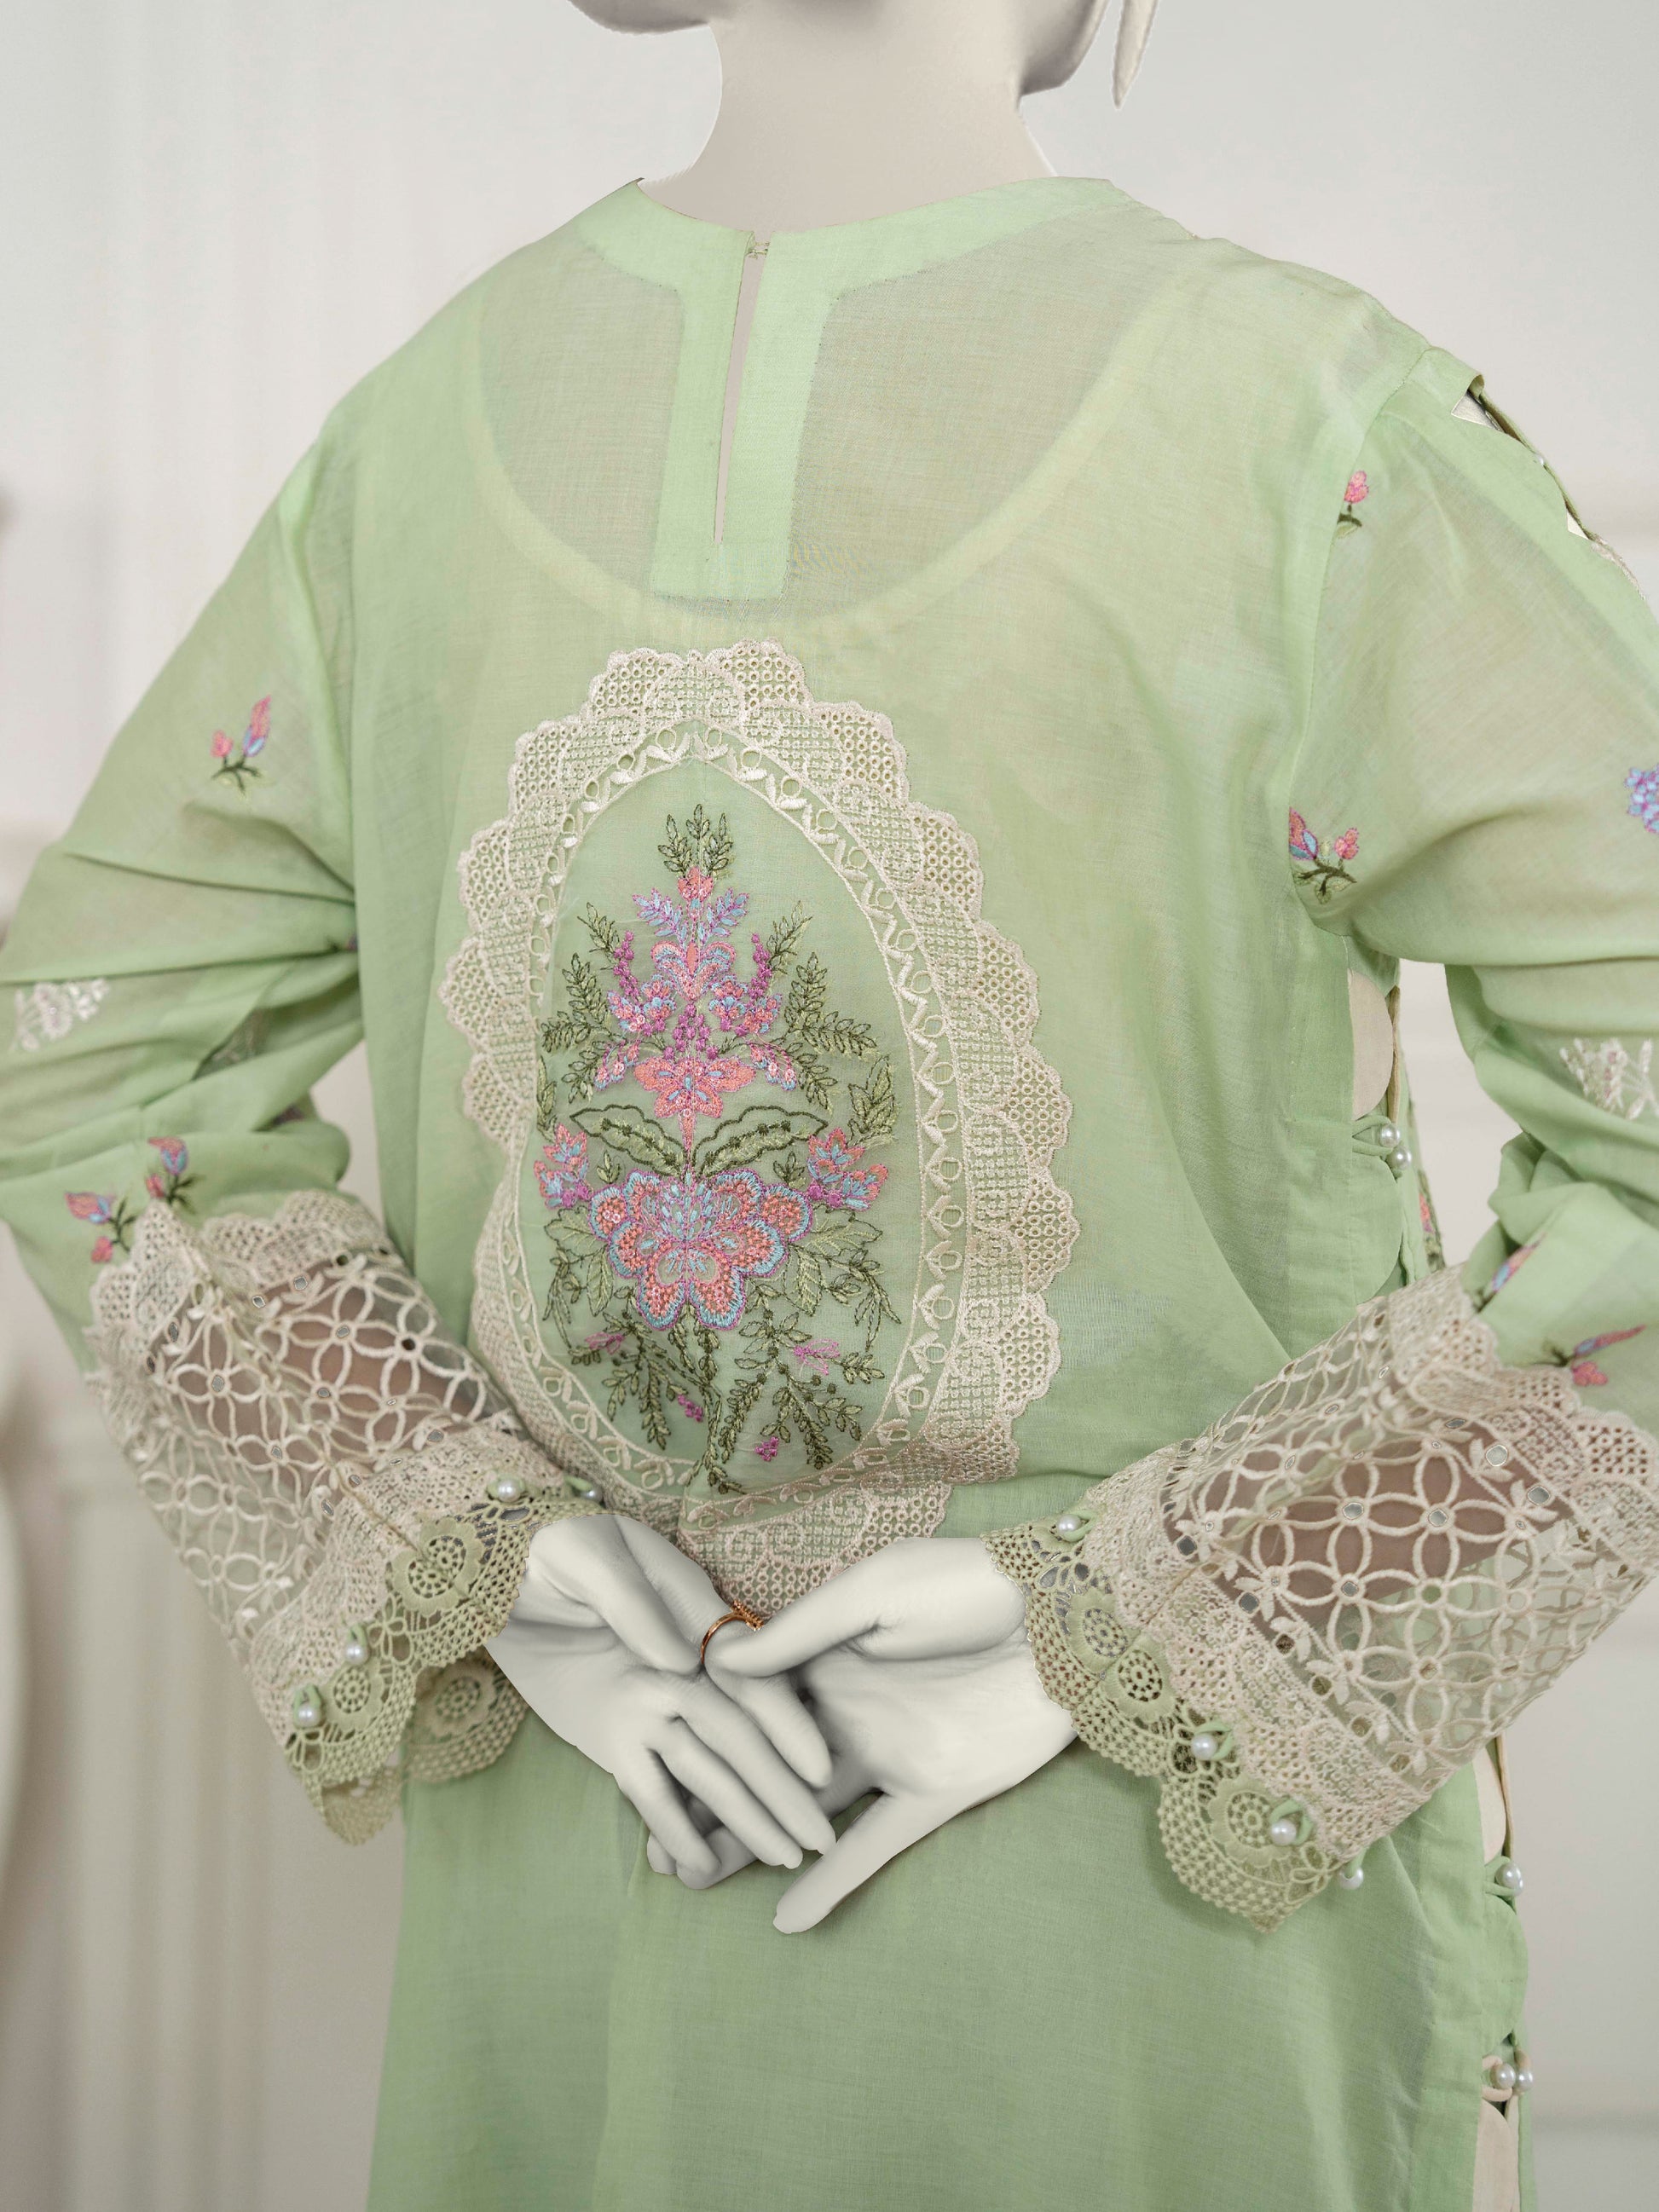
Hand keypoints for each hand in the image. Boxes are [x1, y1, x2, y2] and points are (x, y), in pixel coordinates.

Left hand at [487, 1515, 834, 1879]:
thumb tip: (685, 1660)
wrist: (492, 1567)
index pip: (749, 1670)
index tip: (816, 1766)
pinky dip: (677, 1818)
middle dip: (783, 1784)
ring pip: (708, 1758)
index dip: (784, 1719)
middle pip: (741, 1725)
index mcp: (688, 1607)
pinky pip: (654, 1775)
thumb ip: (632, 1604)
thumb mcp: (586, 1560)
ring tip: (781, 1861)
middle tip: (819, 1839)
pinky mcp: (617, 1721)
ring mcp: (653, 1691)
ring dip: (745, 1810)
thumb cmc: (547, 1548)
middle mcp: (682, 1655)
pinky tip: (701, 1862)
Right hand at [650, 1537, 1075, 1928]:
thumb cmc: (965, 1584)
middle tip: (655, 1844)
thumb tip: (720, 1662)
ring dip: (753, 1844)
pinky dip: (834, 1881)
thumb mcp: (875, 1591)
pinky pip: (874, 1845)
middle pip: (765, 1764)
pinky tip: (788, 1917)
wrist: (1065, 1616)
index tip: (645, 1756)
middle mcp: (848, 1711)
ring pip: (806, 1810)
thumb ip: (803, 1633)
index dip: (700, 1731)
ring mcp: (889, 1756)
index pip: (749, 1702)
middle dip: (711, 1799)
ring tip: (695, 1880)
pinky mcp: (935, 1794)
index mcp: (828, 1656)